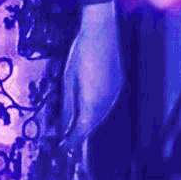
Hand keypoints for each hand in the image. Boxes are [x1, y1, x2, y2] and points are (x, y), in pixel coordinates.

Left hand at [58, 1, 121, 145]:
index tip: (63, 147)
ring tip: (76, 127)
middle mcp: (107, 102)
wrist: (100, 31)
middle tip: (68, 140)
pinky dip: (97, 111)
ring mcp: (115, 93)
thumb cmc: (80, 53)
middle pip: (92, 125)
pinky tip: (89, 110)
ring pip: (101, 116)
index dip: (71, 141)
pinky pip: (107, 105)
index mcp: (92, 103)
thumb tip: (62, 126)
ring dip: (89, 123)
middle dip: (80, 134)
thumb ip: (67, 107)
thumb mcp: (68, 81)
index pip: (81, 131)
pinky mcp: (118, 85)